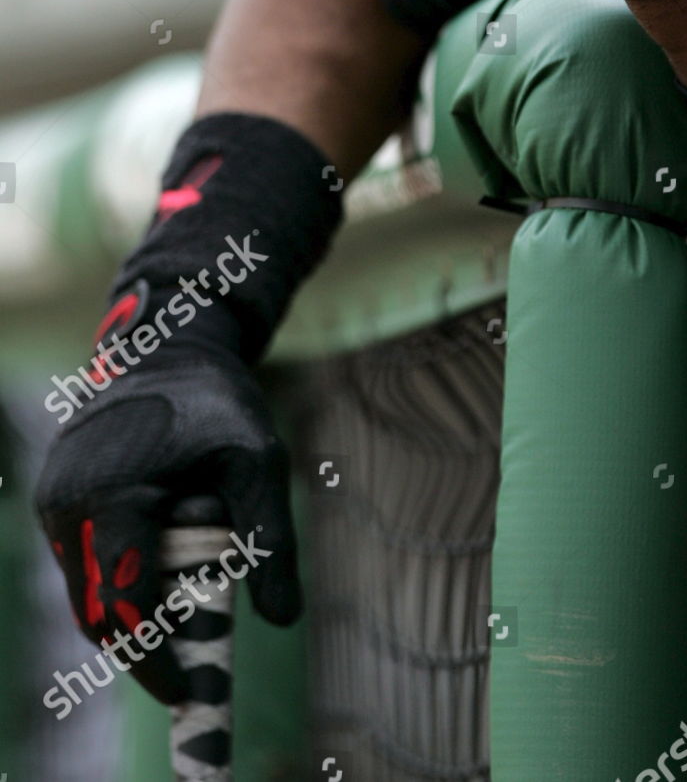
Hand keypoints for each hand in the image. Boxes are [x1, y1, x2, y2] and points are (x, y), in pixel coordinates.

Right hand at [35, 347, 300, 703]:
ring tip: (183, 616)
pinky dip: (118, 580)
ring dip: (131, 612)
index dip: (154, 657)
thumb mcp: (258, 462)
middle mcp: (68, 506)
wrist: (169, 346)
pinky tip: (162, 574)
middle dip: (143, 647)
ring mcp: (55, 503)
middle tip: (190, 671)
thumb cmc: (217, 402)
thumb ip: (270, 540)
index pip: (125, 605)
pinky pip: (84, 562)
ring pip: (87, 590)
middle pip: (99, 611)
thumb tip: (284, 619)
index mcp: (111, 497)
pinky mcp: (56, 499)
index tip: (189, 688)